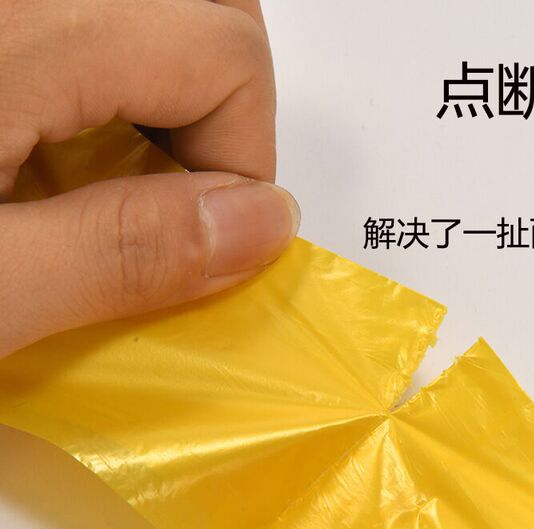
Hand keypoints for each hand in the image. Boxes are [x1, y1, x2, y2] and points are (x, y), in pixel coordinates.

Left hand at [0, 0, 298, 357]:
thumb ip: (121, 252)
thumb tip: (262, 223)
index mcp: (18, 32)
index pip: (222, 51)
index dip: (244, 160)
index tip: (202, 242)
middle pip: (206, 7)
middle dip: (225, 105)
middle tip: (175, 192)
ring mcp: (10, 3)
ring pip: (156, 13)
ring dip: (173, 91)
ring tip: (114, 174)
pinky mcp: (4, 27)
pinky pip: (96, 22)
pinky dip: (117, 81)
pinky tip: (59, 143)